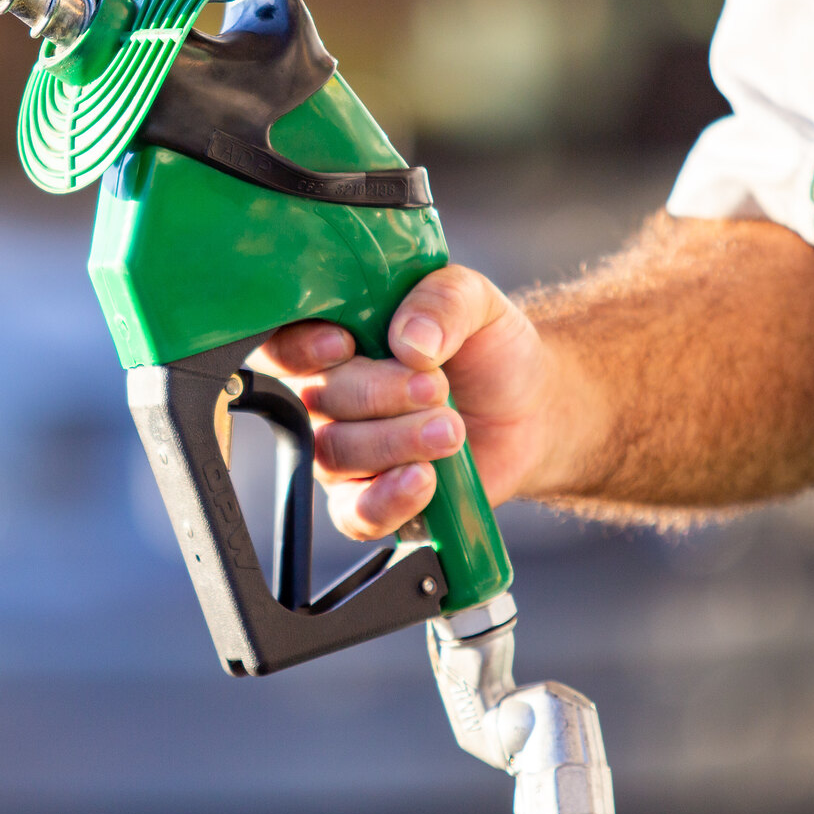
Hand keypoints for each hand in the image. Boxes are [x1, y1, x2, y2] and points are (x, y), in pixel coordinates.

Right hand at [248, 265, 559, 541]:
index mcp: (334, 339)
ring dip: (395, 442)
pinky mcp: (372, 500)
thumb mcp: (477, 302)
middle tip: (436, 387)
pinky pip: (356, 512)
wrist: (531, 409)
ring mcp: (345, 452)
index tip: (345, 345)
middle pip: (315, 401)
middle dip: (378, 394)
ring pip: (336, 454)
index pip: (282, 344)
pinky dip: (388, 499)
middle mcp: (327, 397)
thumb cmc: (488, 349)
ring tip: (451, 429)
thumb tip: (409, 341)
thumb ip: (443, 301)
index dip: (299, 349)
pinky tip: (425, 479)